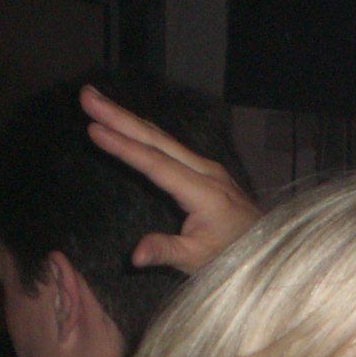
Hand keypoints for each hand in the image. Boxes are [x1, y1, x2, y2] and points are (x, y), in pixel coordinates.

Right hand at [80, 85, 259, 273]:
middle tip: (86, 95)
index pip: (156, 164)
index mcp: (204, 192)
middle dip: (119, 116)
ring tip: (96, 101)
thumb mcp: (199, 261)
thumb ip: (167, 252)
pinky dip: (144, 131)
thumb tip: (135, 255)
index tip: (93, 128)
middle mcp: (206, 172)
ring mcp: (207, 168)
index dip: (123, 147)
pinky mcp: (206, 170)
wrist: (269, 249)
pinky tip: (127, 122)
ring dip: (128, 118)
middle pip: (157, 139)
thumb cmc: (235, 257)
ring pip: (162, 138)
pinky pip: (169, 146)